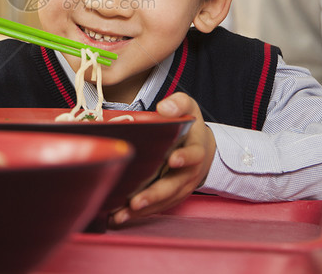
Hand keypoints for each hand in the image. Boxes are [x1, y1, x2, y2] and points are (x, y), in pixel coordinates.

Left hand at [110, 92, 215, 225]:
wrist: (202, 148)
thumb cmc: (190, 128)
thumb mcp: (188, 108)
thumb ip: (178, 104)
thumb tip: (164, 107)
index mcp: (195, 149)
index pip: (193, 154)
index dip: (185, 158)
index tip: (173, 160)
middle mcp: (189, 172)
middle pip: (174, 186)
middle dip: (155, 194)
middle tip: (136, 201)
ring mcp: (181, 187)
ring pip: (163, 201)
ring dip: (143, 209)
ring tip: (122, 214)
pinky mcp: (171, 197)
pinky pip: (156, 207)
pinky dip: (139, 214)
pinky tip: (120, 217)